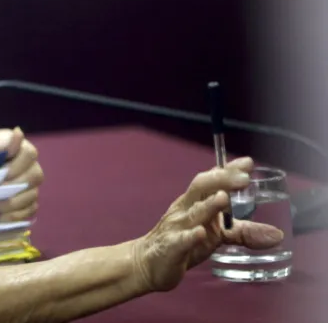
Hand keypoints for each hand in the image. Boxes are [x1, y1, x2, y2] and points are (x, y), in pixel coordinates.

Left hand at [0, 127, 43, 221]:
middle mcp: (28, 164)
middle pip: (35, 176)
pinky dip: (14, 216)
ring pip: (32, 195)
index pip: (29, 153)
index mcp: (16, 145)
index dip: (17, 165)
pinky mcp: (27, 202)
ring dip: (9, 204)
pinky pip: (30, 211)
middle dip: (12, 188)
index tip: (0, 174)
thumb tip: (18, 133)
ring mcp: (30, 183)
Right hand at [132, 157, 284, 292]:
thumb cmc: (184, 243)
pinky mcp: (171, 248)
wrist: (148, 263)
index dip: (228, 170)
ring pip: (192, 213)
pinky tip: (199, 234)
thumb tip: (277, 234)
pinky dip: (189, 237)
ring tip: (223, 198)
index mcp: (195, 202)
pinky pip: (180, 240)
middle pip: (200, 188)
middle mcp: (185, 209)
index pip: (212, 180)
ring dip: (208, 205)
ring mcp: (176, 227)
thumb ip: (244, 232)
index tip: (248, 163)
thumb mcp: (216, 235)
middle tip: (243, 178)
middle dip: (221, 180)